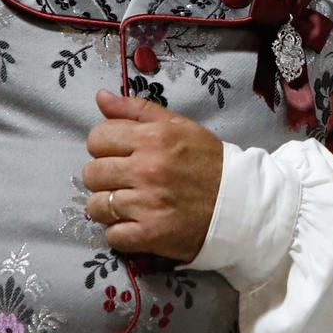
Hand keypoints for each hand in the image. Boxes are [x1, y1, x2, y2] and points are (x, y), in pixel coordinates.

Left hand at [82, 90, 223, 260]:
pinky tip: (137, 225)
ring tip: (132, 205)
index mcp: (153, 138)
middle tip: (127, 182)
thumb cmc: (208, 162)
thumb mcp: (179, 126)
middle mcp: (147, 169)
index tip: (121, 155)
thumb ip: (137, 110)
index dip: (105, 147)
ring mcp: (147, 204)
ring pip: (96, 206)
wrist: (241, 204)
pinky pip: (112, 236)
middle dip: (105, 178)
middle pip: (92, 173)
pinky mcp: (149, 234)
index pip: (97, 138)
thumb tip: (100, 97)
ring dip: (110, 208)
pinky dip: (121, 234)